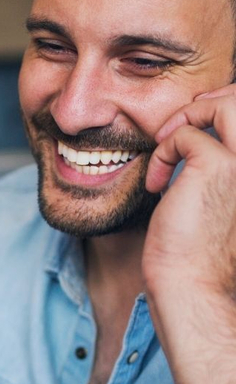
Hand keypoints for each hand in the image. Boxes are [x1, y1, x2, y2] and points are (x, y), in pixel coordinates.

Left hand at [144, 85, 235, 303]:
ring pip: (229, 105)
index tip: (193, 127)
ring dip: (190, 114)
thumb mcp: (216, 198)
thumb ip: (217, 164)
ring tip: (165, 141)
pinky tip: (155, 184)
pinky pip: (184, 134)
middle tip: (178, 125)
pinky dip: (161, 152)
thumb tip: (198, 133)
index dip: (226, 108)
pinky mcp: (217, 167)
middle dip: (211, 101)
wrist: (191, 282)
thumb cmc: (197, 248)